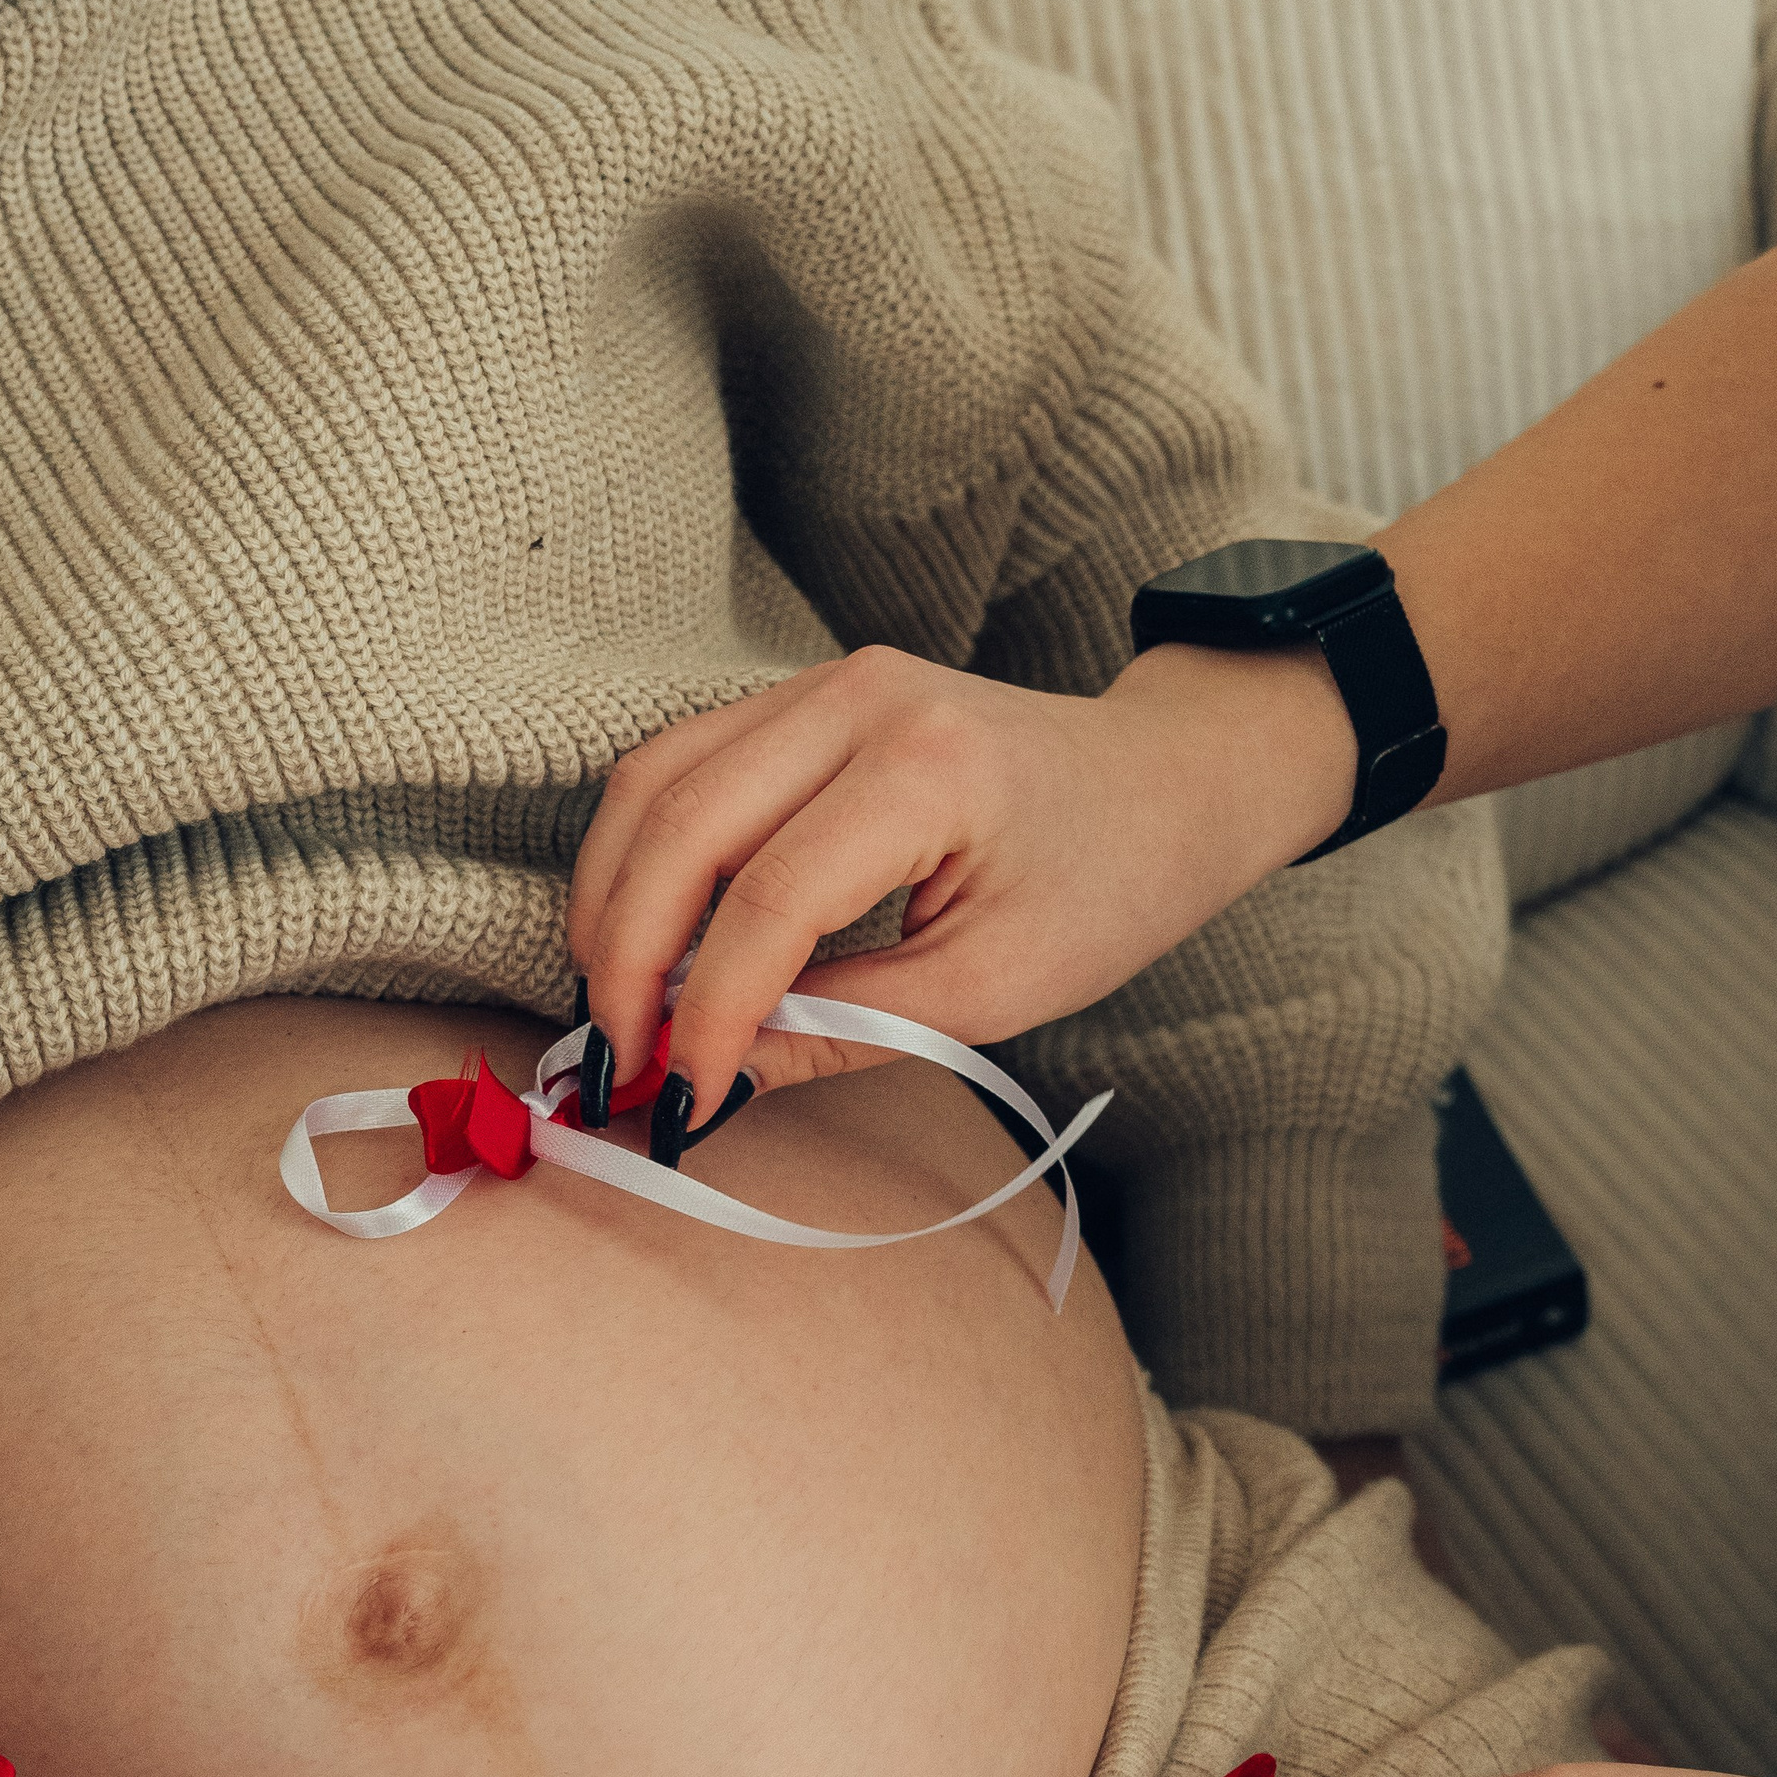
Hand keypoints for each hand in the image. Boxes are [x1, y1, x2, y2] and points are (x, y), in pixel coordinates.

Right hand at [566, 640, 1351, 1129]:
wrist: (1164, 783)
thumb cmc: (1104, 885)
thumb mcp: (988, 991)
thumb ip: (840, 1031)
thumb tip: (712, 1082)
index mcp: (928, 770)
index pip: (768, 898)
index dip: (707, 1010)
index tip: (679, 1092)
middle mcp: (859, 701)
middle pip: (679, 824)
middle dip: (627, 956)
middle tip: (614, 1058)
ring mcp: (821, 684)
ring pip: (650, 782)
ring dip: (612, 901)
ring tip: (612, 1003)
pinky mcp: (799, 697)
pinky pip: (675, 765)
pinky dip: (639, 856)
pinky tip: (641, 938)